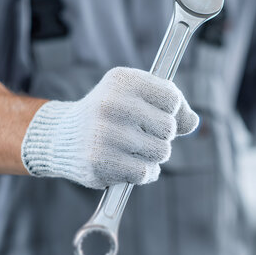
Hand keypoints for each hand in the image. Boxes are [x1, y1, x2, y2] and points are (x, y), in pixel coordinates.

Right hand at [21, 67, 198, 188]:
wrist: (61, 137)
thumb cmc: (109, 113)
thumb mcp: (136, 96)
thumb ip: (170, 105)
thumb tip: (194, 122)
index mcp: (122, 81)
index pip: (172, 100)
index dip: (171, 111)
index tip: (155, 113)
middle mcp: (112, 104)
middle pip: (170, 128)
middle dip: (162, 135)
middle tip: (140, 133)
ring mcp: (105, 134)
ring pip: (161, 152)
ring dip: (153, 156)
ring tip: (131, 148)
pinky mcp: (100, 163)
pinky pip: (146, 173)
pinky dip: (143, 172)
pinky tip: (127, 164)